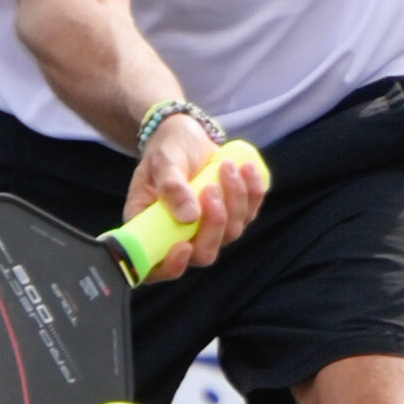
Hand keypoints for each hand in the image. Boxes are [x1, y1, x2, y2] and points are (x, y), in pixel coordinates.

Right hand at [120, 124, 266, 271]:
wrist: (185, 136)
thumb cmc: (166, 150)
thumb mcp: (163, 161)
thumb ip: (171, 187)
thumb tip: (189, 216)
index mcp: (151, 229)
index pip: (155, 267)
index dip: (171, 267)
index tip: (183, 246)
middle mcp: (180, 236)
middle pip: (203, 254)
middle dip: (214, 225)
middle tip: (211, 188)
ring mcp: (208, 229)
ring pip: (230, 233)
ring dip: (234, 199)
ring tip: (226, 165)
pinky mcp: (231, 216)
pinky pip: (249, 214)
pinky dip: (252, 192)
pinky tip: (246, 168)